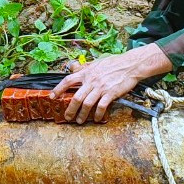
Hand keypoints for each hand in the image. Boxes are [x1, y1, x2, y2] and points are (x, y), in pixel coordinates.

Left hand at [50, 46, 172, 123]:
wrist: (130, 65)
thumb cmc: (114, 63)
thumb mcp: (96, 62)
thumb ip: (84, 67)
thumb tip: (73, 67)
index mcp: (87, 72)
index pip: (68, 80)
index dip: (58, 89)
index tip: (52, 96)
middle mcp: (92, 80)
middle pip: (76, 96)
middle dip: (70, 109)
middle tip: (67, 117)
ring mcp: (101, 87)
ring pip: (87, 103)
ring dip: (82, 114)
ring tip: (79, 121)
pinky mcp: (110, 93)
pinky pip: (101, 106)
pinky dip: (97, 114)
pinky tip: (96, 119)